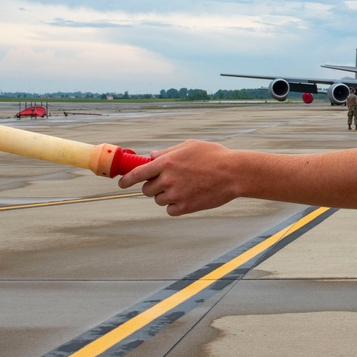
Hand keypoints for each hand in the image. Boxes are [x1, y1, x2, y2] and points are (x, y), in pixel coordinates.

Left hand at [118, 140, 239, 215]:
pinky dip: (175, 207)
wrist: (234, 173)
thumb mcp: (190, 146)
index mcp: (166, 162)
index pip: (137, 173)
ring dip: (165, 196)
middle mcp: (167, 180)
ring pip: (159, 200)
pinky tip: (186, 198)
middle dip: (152, 187)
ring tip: (182, 189)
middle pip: (146, 189)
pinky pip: (170, 210)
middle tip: (165, 183)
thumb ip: (168, 152)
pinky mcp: (186, 207)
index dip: (126, 180)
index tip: (122, 183)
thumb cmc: (214, 156)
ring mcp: (176, 195)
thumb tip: (151, 157)